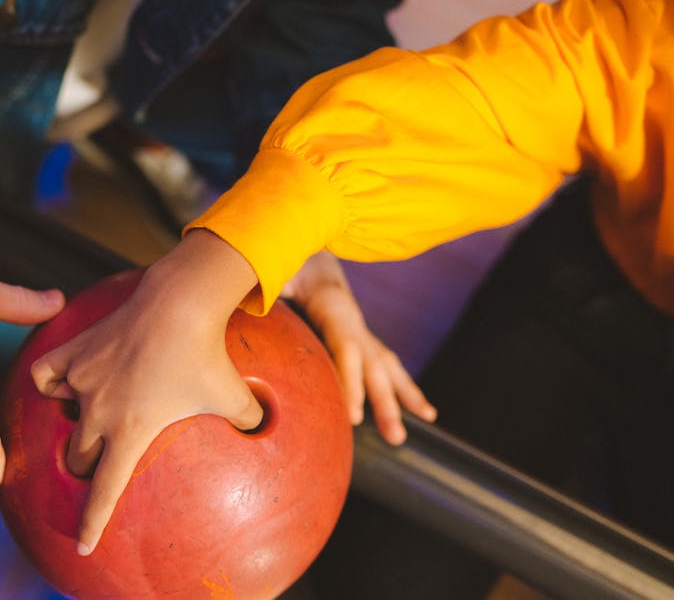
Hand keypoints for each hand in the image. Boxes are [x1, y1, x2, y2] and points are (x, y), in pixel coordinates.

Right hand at [30, 229, 261, 554]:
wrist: (178, 303)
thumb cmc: (206, 353)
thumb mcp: (233, 395)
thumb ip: (247, 419)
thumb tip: (264, 429)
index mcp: (130, 433)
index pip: (104, 491)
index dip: (92, 522)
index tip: (83, 544)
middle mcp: (99, 412)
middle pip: (77, 458)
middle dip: (86, 466)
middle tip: (101, 460)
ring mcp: (82, 380)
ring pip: (61, 416)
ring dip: (71, 422)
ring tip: (87, 416)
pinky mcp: (74, 351)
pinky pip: (46, 375)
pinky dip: (50, 381)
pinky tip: (64, 379)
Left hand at [281, 251, 434, 444]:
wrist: (300, 235)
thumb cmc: (282, 255)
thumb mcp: (273, 269)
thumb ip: (264, 291)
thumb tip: (247, 308)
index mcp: (331, 304)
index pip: (346, 348)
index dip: (350, 382)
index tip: (353, 417)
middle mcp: (352, 317)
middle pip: (374, 364)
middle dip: (386, 402)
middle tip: (396, 438)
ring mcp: (356, 325)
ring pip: (385, 364)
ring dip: (403, 395)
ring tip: (427, 418)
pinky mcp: (353, 333)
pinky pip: (380, 362)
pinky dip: (398, 385)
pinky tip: (418, 407)